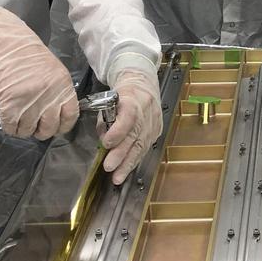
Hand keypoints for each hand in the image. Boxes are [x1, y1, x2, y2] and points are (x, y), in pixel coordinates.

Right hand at [0, 0, 78, 139]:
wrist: (4, 43)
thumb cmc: (27, 55)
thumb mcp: (53, 71)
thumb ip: (57, 92)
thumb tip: (56, 114)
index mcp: (63, 86)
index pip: (70, 117)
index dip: (61, 126)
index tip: (55, 127)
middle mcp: (49, 96)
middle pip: (49, 128)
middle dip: (40, 131)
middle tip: (33, 124)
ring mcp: (30, 101)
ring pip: (28, 131)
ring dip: (22, 128)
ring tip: (18, 118)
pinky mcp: (10, 104)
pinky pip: (11, 127)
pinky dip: (9, 127)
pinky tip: (8, 118)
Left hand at [101, 68, 162, 185]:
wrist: (143, 83)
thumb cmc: (123, 93)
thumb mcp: (109, 101)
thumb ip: (106, 121)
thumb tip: (104, 143)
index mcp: (134, 99)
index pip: (129, 117)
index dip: (118, 132)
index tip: (106, 143)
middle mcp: (147, 112)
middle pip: (136, 136)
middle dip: (121, 154)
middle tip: (109, 167)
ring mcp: (154, 122)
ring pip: (142, 146)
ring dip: (128, 163)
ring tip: (118, 177)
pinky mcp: (157, 130)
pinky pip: (145, 148)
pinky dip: (135, 160)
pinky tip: (127, 170)